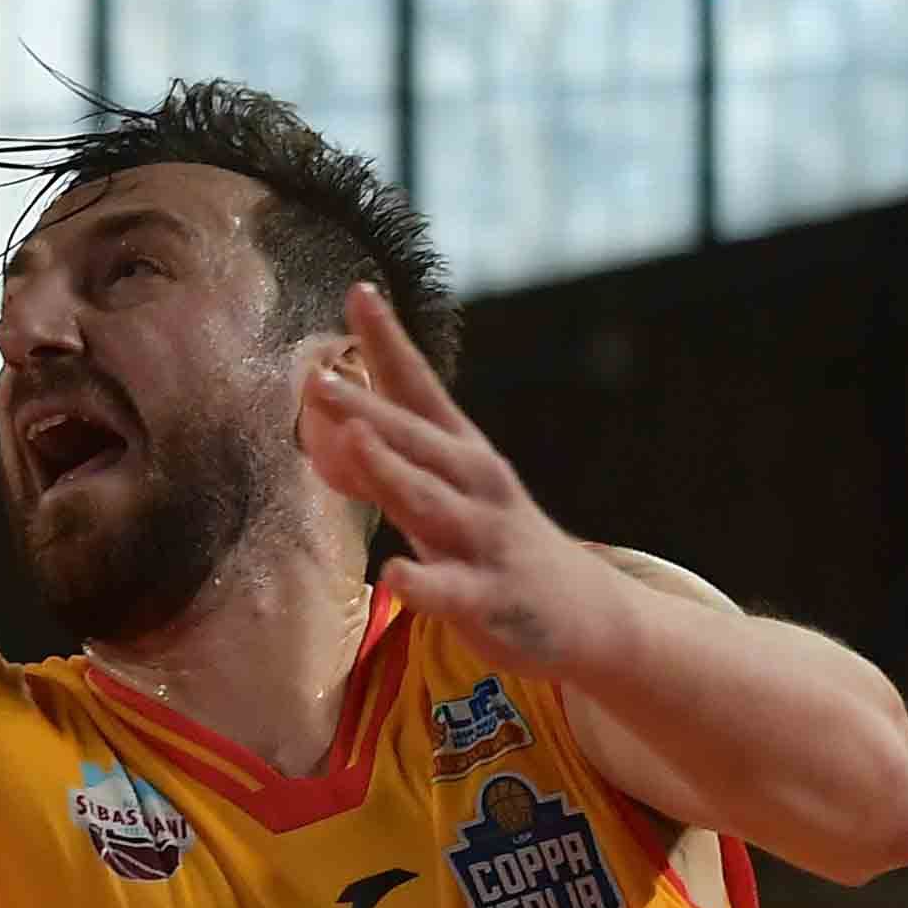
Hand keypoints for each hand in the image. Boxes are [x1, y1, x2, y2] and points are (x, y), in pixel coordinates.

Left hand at [298, 283, 604, 665]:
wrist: (588, 616)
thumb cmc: (495, 546)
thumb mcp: (446, 496)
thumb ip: (388, 466)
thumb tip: (329, 430)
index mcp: (462, 453)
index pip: (419, 388)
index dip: (388, 342)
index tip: (358, 291)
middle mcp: (477, 484)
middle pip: (416, 438)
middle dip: (368, 407)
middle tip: (318, 377)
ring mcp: (485, 539)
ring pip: (431, 501)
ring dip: (391, 469)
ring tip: (353, 438)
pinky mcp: (490, 598)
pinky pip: (451, 591)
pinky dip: (422, 582)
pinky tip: (392, 575)